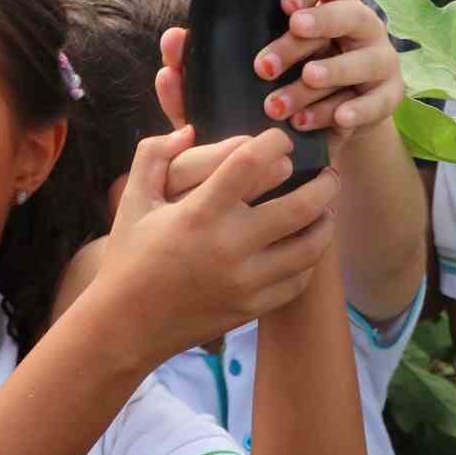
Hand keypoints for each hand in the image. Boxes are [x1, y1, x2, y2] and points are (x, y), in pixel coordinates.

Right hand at [97, 125, 338, 360]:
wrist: (126, 325)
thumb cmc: (129, 257)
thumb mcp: (132, 200)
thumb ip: (154, 154)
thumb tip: (189, 129)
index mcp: (200, 212)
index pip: (252, 162)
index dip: (276, 143)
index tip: (281, 141)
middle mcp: (229, 245)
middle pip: (300, 205)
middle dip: (324, 184)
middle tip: (329, 174)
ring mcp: (245, 280)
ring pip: (310, 247)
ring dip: (325, 223)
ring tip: (325, 209)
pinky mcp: (252, 307)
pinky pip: (298, 280)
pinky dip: (309, 260)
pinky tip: (305, 246)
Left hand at [156, 0, 403, 150]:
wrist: (326, 133)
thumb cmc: (279, 89)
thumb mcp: (242, 76)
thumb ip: (207, 61)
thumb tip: (173, 40)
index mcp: (325, 10)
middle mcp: (357, 28)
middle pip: (346, 14)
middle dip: (319, 21)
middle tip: (293, 28)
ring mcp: (377, 62)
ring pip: (360, 60)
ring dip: (330, 71)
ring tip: (303, 83)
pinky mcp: (386, 98)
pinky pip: (375, 102)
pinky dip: (355, 110)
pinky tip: (336, 119)